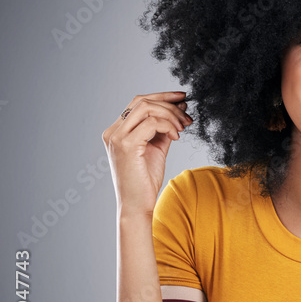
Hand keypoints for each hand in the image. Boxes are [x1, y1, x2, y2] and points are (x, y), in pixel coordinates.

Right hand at [102, 91, 192, 215]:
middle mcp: (113, 132)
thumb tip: (179, 110)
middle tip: (188, 116)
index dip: (162, 96)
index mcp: (117, 131)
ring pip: (147, 108)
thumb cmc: (145, 181)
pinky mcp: (126, 146)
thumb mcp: (156, 149)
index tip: (183, 98)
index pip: (138, 103)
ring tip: (183, 127)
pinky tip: (176, 137)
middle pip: (142, 101)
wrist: (136, 205)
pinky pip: (151, 123)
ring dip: (171, 114)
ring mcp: (117, 138)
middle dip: (169, 104)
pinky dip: (168, 126)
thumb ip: (163, 130)